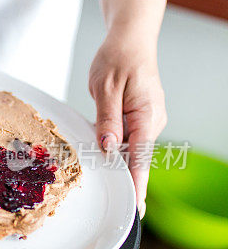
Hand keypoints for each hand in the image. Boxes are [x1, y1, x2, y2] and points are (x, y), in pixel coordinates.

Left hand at [89, 34, 166, 217]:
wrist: (130, 41)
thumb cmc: (118, 60)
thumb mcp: (106, 89)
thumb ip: (107, 119)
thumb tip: (108, 147)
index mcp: (147, 116)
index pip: (141, 157)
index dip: (137, 183)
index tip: (137, 207)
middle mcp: (152, 122)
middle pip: (134, 157)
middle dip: (118, 172)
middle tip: (105, 191)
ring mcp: (147, 122)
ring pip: (127, 149)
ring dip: (111, 155)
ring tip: (97, 157)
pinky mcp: (139, 119)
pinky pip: (125, 138)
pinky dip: (111, 143)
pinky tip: (98, 138)